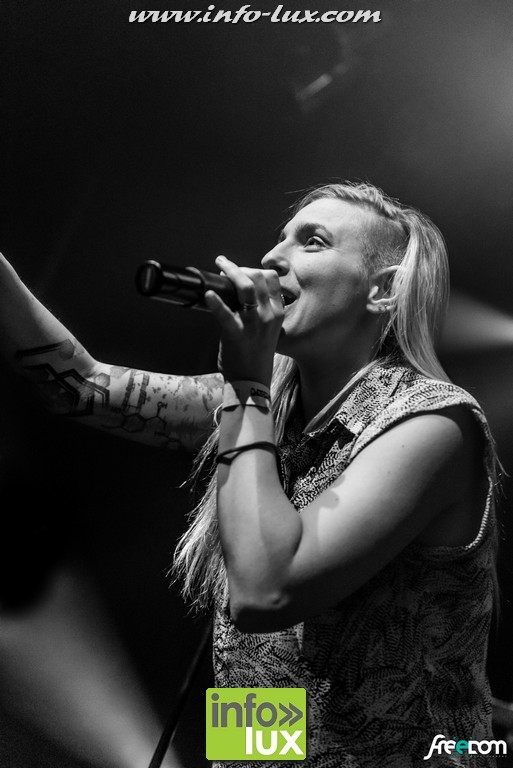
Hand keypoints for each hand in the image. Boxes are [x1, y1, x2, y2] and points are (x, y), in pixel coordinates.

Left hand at [204, 255, 283, 385]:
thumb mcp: (267, 330)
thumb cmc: (256, 356)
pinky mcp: (237, 334)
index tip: (242, 271)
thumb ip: (259, 311)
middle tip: (226, 269)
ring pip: (245, 287)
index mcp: (277, 312)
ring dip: (231, 271)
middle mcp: (269, 315)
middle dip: (240, 268)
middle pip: (258, 277)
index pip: (272, 278)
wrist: (252, 382)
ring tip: (220, 267)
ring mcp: (254, 324)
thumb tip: (241, 294)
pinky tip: (207, 295)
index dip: (255, 270)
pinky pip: (226, 314)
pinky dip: (215, 303)